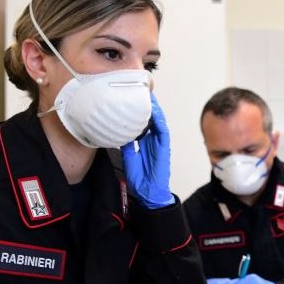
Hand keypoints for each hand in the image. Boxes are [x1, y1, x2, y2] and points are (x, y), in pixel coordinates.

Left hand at [120, 93, 174, 208]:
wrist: (148, 192)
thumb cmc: (140, 177)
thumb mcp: (128, 156)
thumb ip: (126, 143)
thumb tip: (118, 132)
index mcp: (145, 141)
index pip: (142, 121)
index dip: (137, 109)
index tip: (129, 98)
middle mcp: (153, 139)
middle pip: (151, 117)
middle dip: (146, 104)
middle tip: (138, 91)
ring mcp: (159, 141)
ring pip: (158, 120)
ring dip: (153, 108)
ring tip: (147, 96)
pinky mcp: (164, 146)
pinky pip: (162, 129)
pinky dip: (158, 119)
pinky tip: (153, 110)